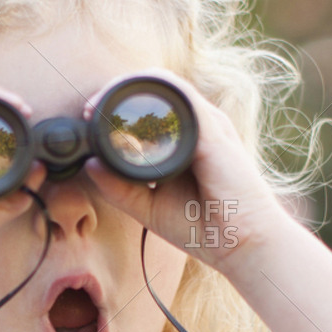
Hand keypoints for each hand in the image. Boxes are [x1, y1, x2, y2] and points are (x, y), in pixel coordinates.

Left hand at [82, 67, 283, 271]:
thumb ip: (119, 188)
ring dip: (129, 87)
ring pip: (166, 85)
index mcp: (186, 141)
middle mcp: (198, 127)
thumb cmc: (203, 228)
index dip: (117, 105)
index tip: (90, 118)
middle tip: (90, 108)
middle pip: (157, 89)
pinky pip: (184, 98)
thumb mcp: (148, 206)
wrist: (240, 246)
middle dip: (118, 90)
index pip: (151, 106)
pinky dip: (154, 96)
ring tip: (102, 105)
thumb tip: (91, 165)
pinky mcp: (214, 132)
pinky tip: (128, 108)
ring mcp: (208, 126)